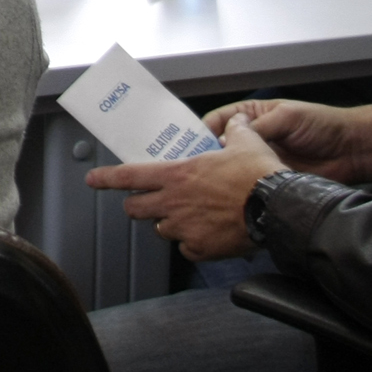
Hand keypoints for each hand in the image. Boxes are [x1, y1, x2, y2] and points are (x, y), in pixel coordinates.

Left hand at [85, 113, 289, 260]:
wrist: (279, 209)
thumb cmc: (259, 175)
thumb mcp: (245, 142)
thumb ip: (234, 131)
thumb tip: (237, 121)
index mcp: (177, 175)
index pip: (129, 176)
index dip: (107, 178)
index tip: (92, 179)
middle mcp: (174, 203)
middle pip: (136, 209)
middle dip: (136, 206)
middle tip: (145, 203)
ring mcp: (186, 229)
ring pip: (163, 230)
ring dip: (170, 224)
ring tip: (189, 217)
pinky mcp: (202, 249)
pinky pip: (187, 249)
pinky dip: (193, 244)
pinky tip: (207, 236)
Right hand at [200, 98, 371, 184]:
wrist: (352, 151)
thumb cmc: (321, 125)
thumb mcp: (286, 116)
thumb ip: (257, 128)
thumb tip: (227, 142)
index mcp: (251, 117)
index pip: (217, 122)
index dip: (200, 133)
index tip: (186, 148)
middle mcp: (252, 140)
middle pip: (219, 149)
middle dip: (204, 158)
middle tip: (189, 172)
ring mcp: (259, 163)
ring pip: (230, 170)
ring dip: (219, 177)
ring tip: (202, 187)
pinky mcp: (269, 182)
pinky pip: (248, 187)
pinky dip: (237, 192)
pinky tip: (227, 197)